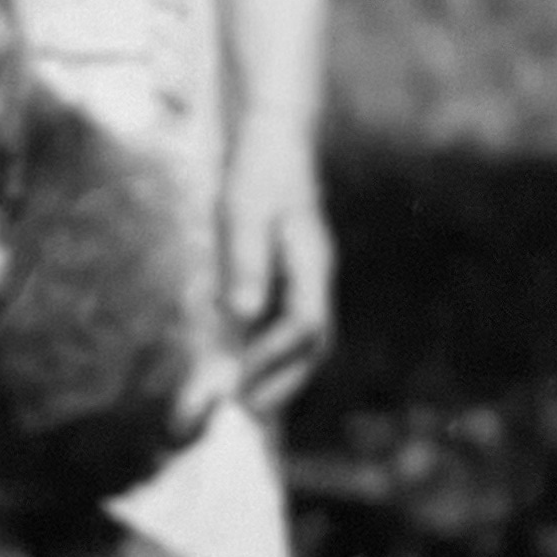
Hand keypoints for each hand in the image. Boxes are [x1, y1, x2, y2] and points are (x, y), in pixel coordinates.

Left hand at [218, 123, 332, 414]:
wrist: (273, 141)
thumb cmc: (257, 173)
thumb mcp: (243, 212)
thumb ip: (246, 262)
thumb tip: (240, 315)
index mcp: (312, 262)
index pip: (304, 325)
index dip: (273, 358)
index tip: (239, 382)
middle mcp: (317, 278)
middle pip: (314, 345)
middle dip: (283, 384)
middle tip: (245, 415)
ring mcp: (309, 281)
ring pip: (307, 342)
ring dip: (280, 377)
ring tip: (245, 408)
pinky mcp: (293, 282)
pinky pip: (290, 331)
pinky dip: (272, 358)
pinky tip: (245, 373)